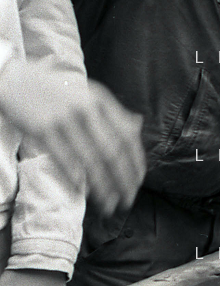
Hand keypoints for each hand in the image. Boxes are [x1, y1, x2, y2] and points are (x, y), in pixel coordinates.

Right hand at [0, 66, 144, 216]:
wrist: (15, 80)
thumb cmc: (55, 91)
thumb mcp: (87, 93)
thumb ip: (112, 110)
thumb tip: (138, 127)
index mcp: (101, 100)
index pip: (127, 135)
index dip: (135, 161)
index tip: (139, 181)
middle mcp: (86, 108)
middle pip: (112, 151)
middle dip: (123, 180)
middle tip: (128, 200)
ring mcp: (63, 118)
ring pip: (89, 160)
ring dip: (102, 187)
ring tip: (109, 205)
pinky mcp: (42, 129)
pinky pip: (63, 160)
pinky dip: (75, 180)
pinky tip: (81, 195)